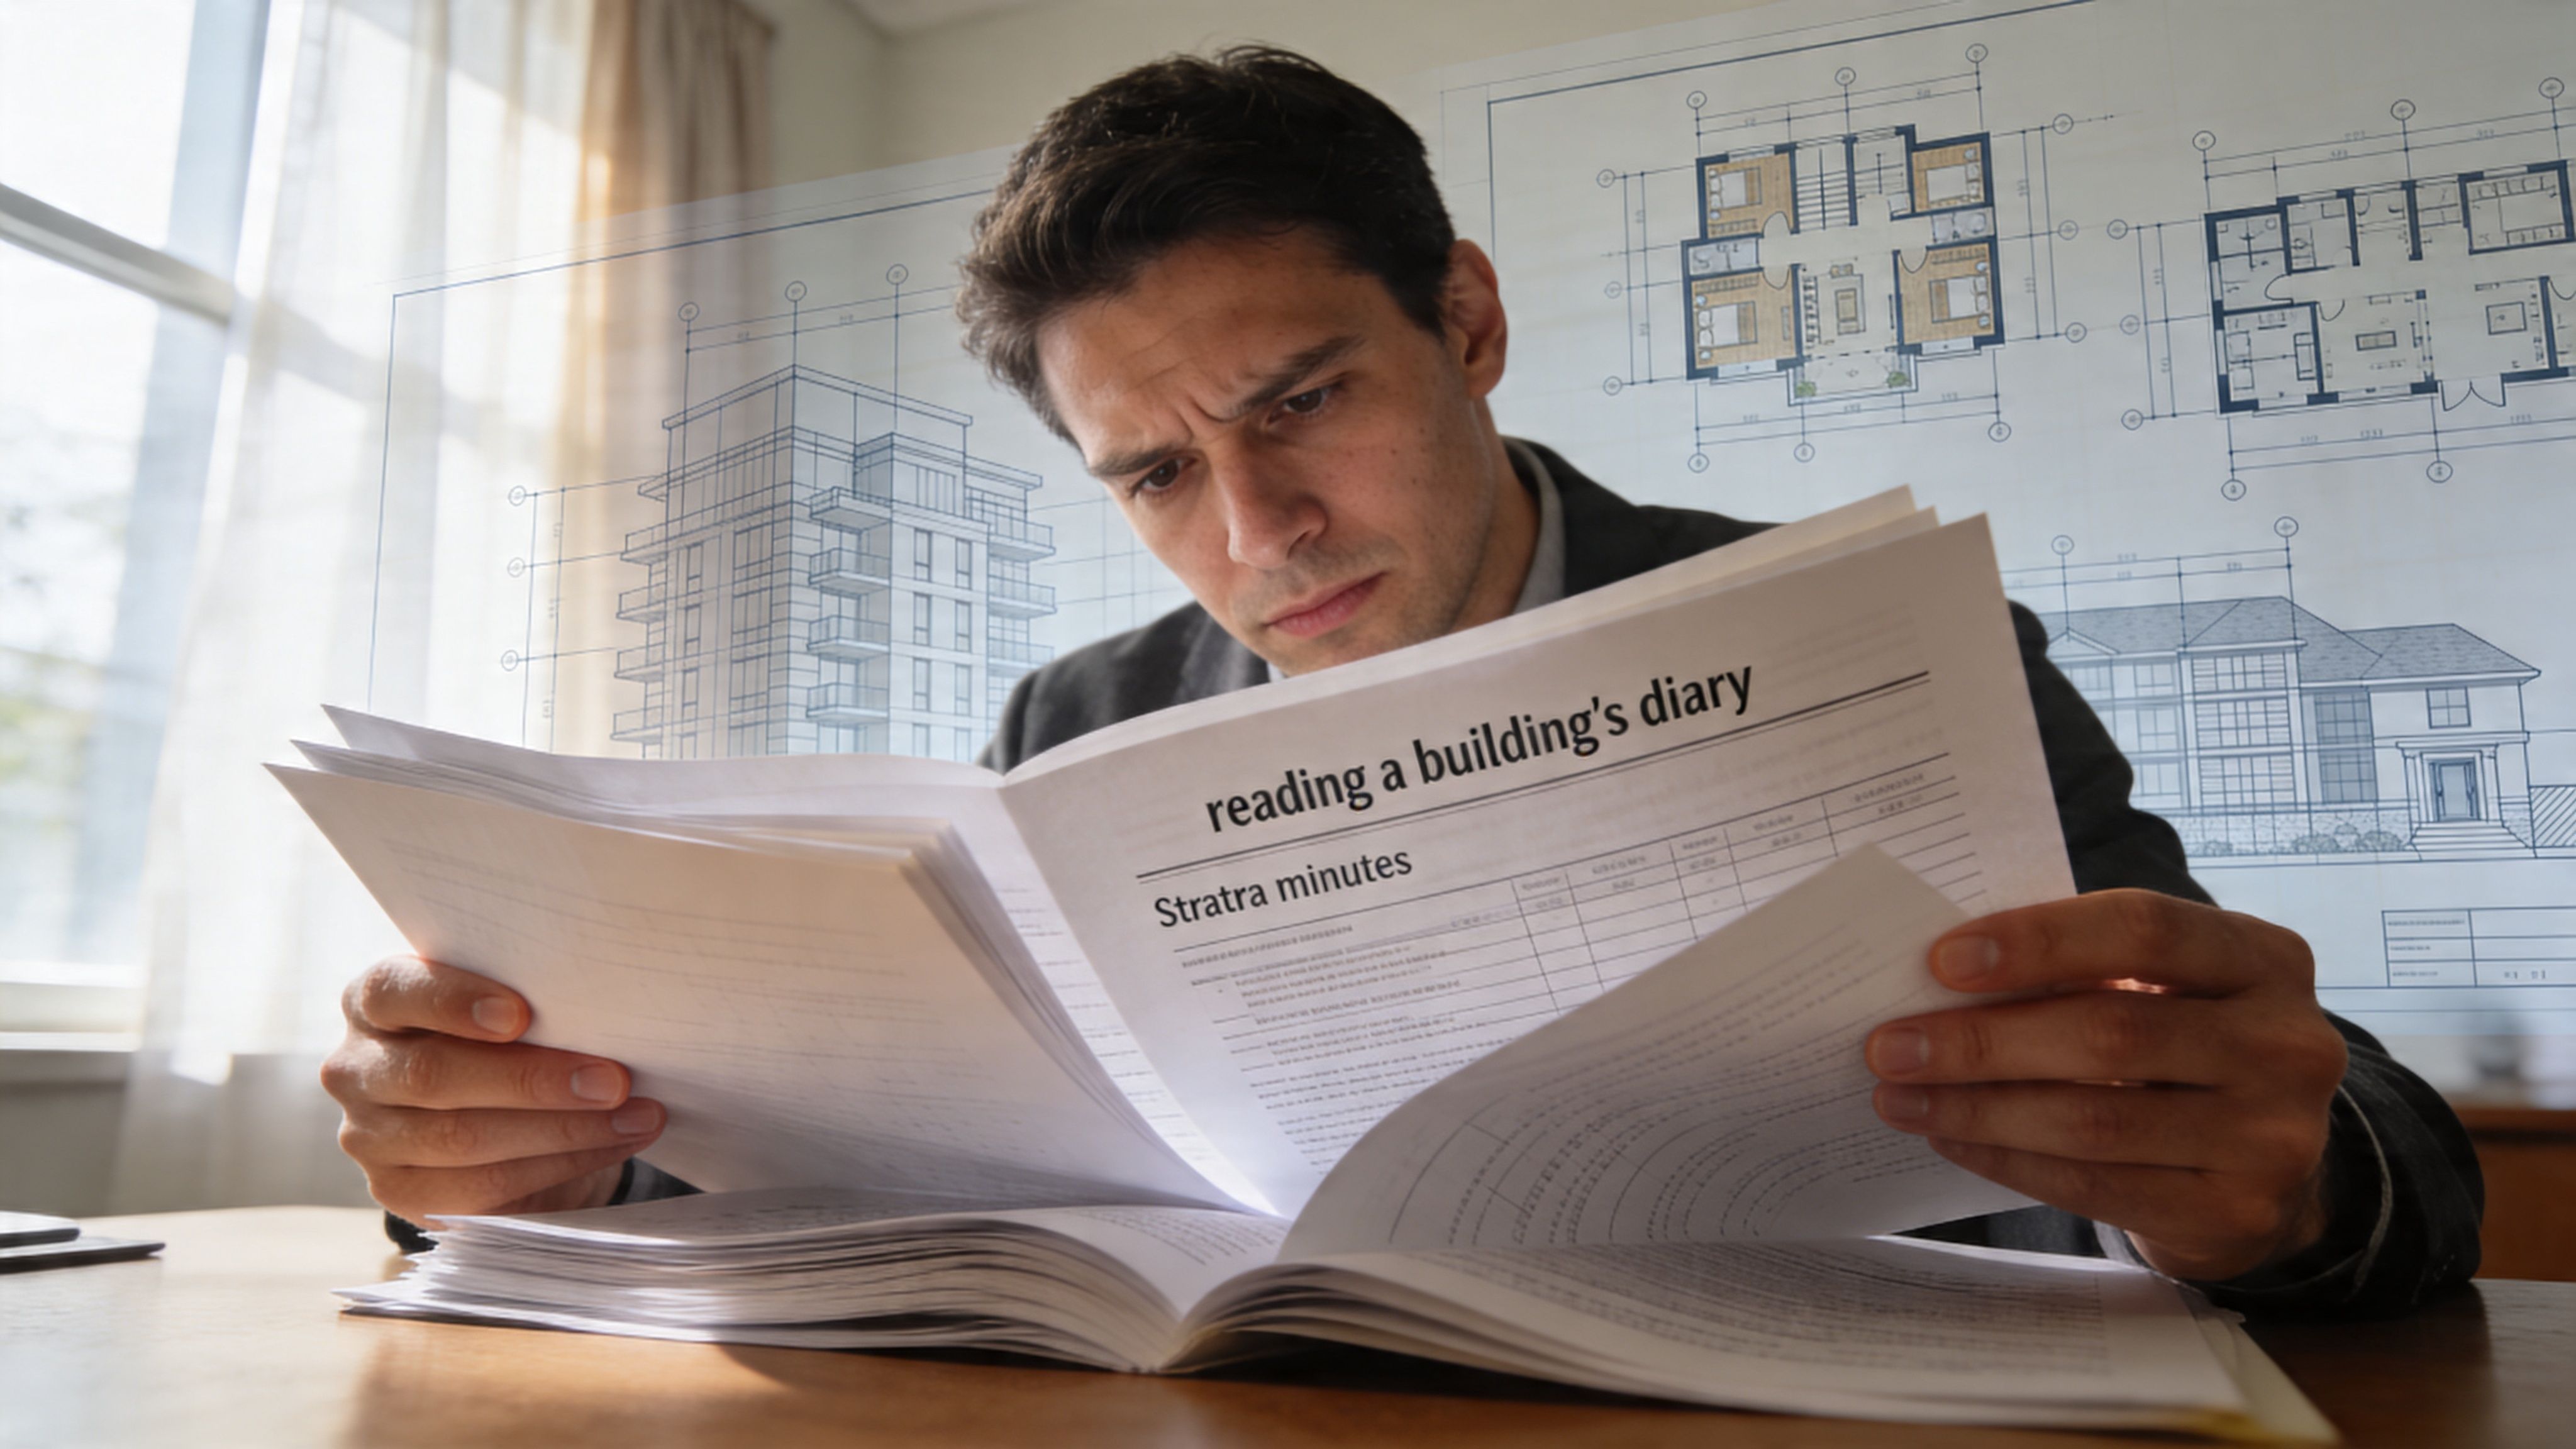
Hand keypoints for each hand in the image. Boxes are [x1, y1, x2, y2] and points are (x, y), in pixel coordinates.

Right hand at [321, 955, 663, 1223]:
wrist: (491, 1111)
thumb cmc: (503, 1037)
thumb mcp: (504, 1006)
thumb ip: (524, 1001)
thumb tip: (605, 1007)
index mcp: (372, 1001)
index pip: (394, 992)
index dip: (454, 1001)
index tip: (520, 1015)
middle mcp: (356, 1067)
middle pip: (434, 1075)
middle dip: (533, 1080)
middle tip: (614, 1080)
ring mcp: (368, 1136)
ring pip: (461, 1139)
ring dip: (562, 1130)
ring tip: (637, 1115)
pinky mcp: (399, 1191)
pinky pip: (481, 1187)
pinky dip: (558, 1165)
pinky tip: (614, 1145)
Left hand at [1865, 890, 2347, 1281]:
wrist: (2270, 1165)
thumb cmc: (2186, 1048)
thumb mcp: (2165, 989)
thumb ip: (2085, 970)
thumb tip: (1941, 979)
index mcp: (2266, 959)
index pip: (2146, 929)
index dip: (2039, 941)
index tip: (1941, 961)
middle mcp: (2287, 1045)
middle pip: (2110, 1033)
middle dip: (1983, 1039)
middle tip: (1890, 1044)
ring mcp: (2271, 1138)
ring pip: (2094, 1119)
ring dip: (1978, 1107)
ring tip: (1899, 1096)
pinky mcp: (2235, 1213)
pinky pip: (2095, 1185)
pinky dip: (2008, 1159)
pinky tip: (1952, 1137)